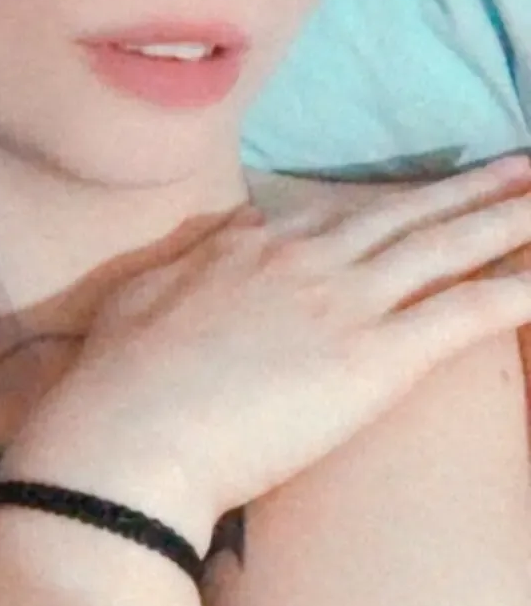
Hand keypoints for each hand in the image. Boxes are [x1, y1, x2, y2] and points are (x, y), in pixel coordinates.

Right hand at [17, 159, 530, 527]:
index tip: (419, 197)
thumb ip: (181, 273)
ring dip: (508, 220)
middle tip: (521, 169)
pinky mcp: (375, 356)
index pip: (333, 214)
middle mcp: (303, 257)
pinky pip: (466, 311)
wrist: (128, 435)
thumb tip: (200, 256)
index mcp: (247, 245)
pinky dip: (517, 288)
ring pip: (445, 247)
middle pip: (403, 213)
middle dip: (470, 191)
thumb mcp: (137, 303)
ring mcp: (342, 300)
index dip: (387, 204)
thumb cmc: (115, 386)